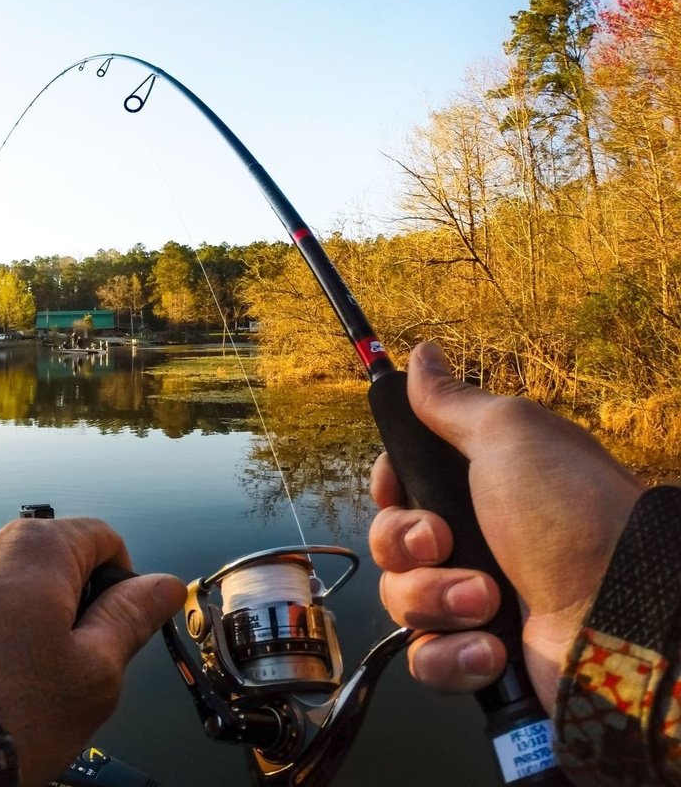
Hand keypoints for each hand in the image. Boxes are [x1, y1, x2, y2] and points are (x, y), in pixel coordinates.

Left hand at [0, 517, 185, 785]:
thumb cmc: (7, 707)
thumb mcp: (93, 672)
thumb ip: (131, 619)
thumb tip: (165, 585)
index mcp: (40, 547)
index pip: (104, 538)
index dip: (124, 582)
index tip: (120, 631)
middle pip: (58, 563)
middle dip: (75, 610)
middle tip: (73, 672)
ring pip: (16, 590)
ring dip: (32, 628)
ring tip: (23, 687)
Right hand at [369, 343, 642, 711]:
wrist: (622, 618)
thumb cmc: (571, 515)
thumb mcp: (510, 436)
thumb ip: (453, 402)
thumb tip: (421, 354)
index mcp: (481, 488)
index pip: (400, 486)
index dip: (388, 489)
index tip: (397, 489)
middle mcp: (476, 542)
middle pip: (390, 542)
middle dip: (407, 544)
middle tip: (444, 543)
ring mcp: (476, 604)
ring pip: (401, 601)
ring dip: (435, 600)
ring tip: (488, 601)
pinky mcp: (479, 658)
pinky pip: (426, 658)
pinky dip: (451, 656)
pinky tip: (489, 648)